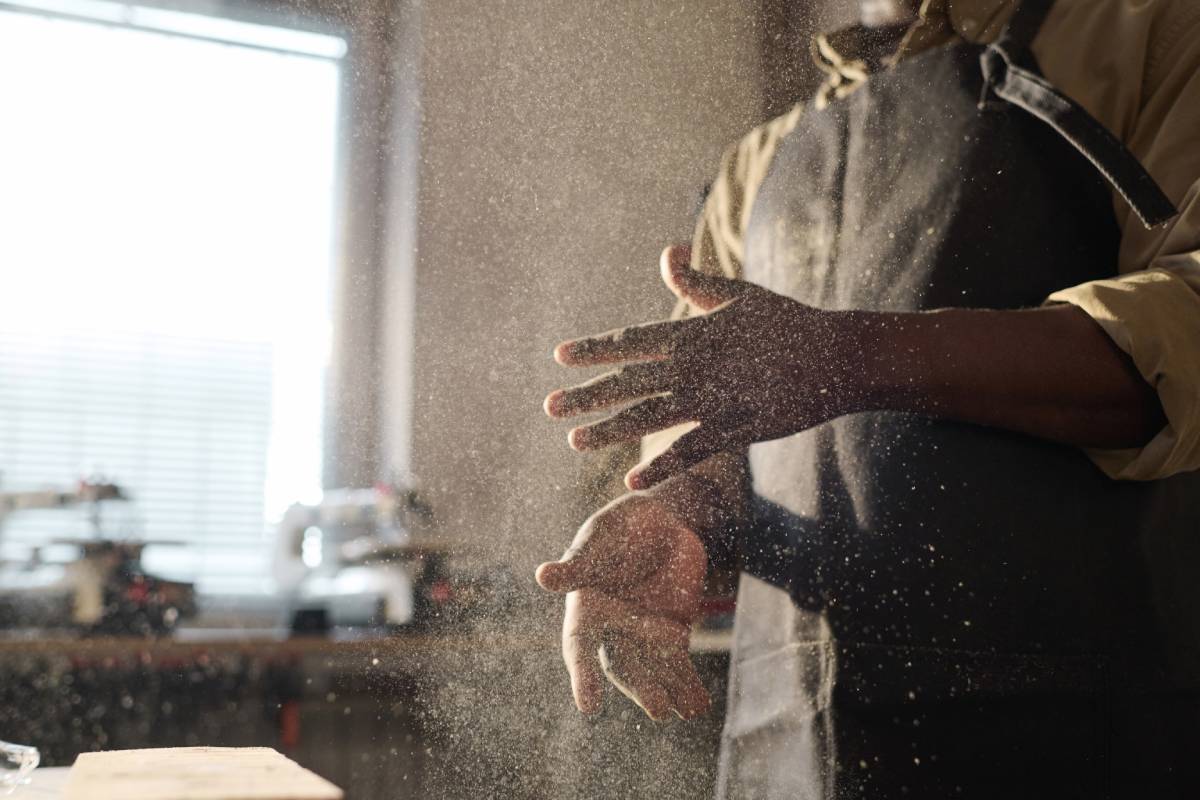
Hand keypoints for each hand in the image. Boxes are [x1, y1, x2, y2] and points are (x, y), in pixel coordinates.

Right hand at [535, 491, 709, 719]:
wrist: (663, 523)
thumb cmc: (621, 528)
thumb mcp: (599, 542)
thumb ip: (577, 566)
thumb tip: (542, 576)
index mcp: (586, 610)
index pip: (580, 648)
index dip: (582, 676)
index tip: (588, 706)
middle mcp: (611, 630)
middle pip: (622, 666)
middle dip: (640, 688)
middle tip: (658, 709)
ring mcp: (642, 635)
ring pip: (652, 671)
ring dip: (667, 691)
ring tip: (683, 711)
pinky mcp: (671, 634)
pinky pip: (677, 666)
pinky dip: (687, 686)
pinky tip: (698, 707)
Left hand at [545, 245, 856, 489]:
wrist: (837, 355)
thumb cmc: (788, 321)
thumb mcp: (738, 295)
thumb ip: (696, 281)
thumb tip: (667, 252)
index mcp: (693, 332)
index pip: (632, 341)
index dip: (595, 349)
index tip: (559, 356)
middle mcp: (695, 365)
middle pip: (629, 382)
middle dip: (587, 395)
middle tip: (549, 407)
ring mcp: (714, 398)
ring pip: (650, 417)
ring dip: (610, 430)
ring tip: (574, 441)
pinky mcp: (737, 428)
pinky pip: (691, 450)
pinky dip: (661, 467)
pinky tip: (632, 482)